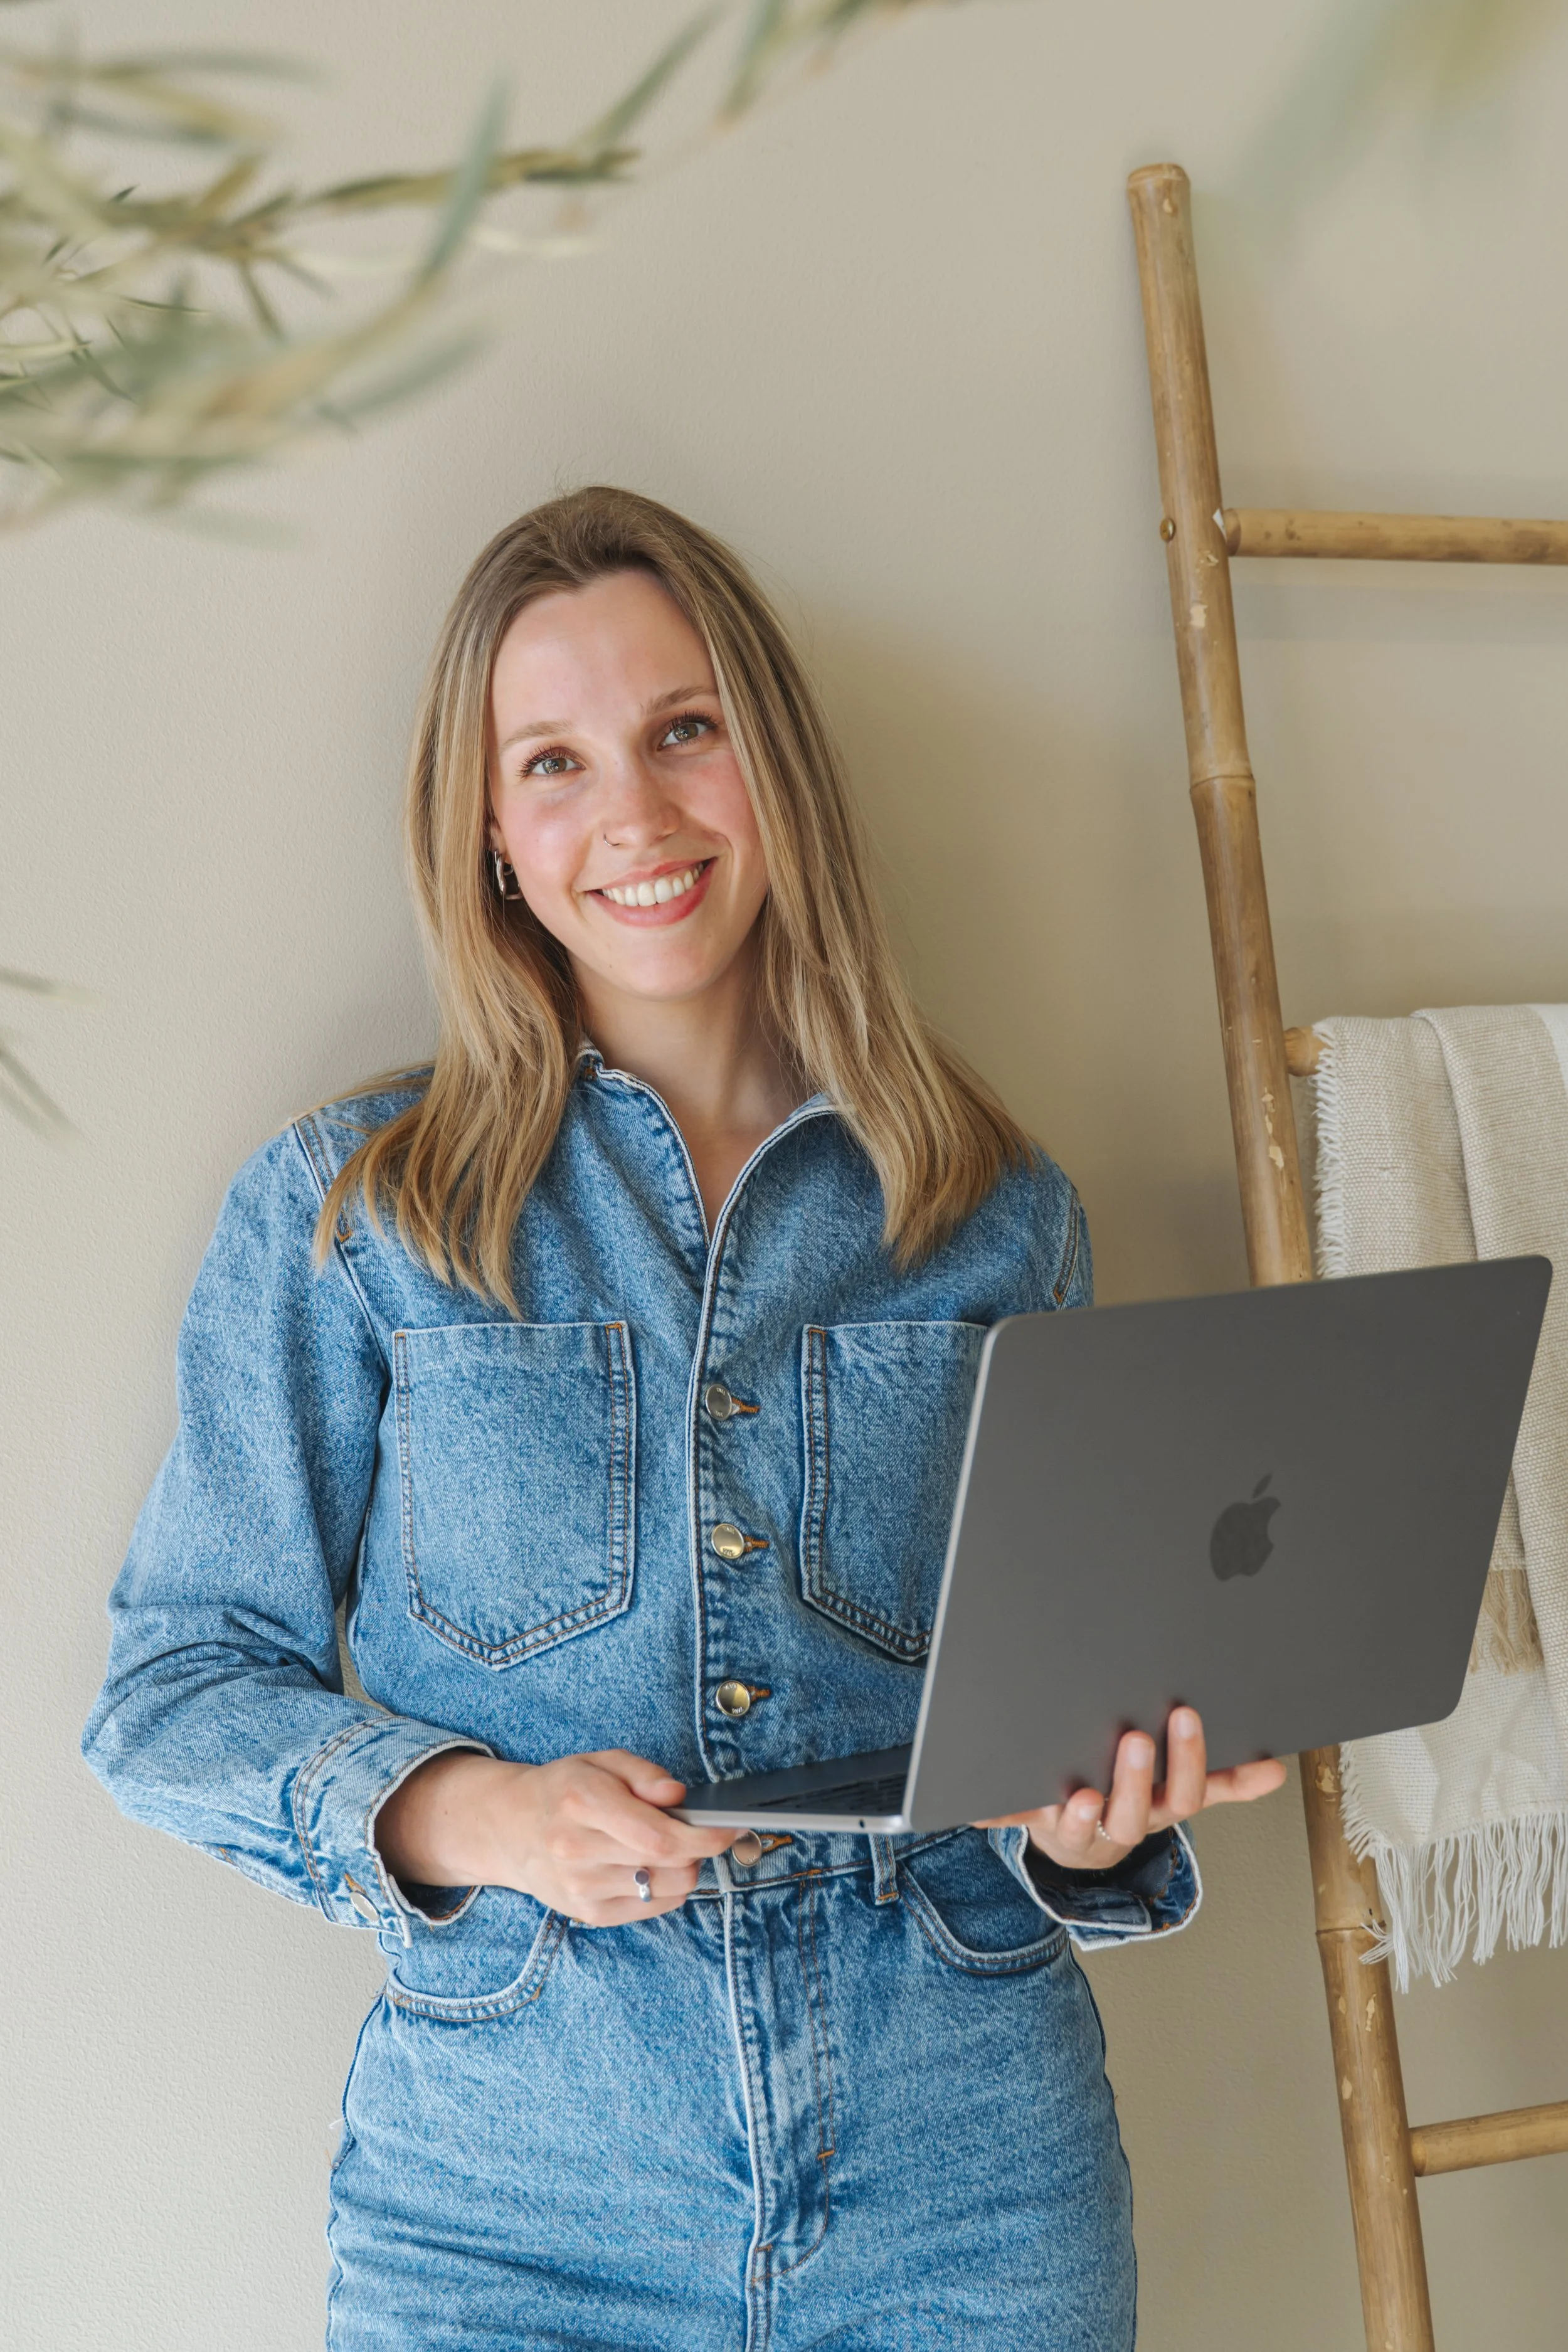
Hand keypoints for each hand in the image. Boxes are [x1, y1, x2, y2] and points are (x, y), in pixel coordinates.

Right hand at [373, 1747, 735, 1925]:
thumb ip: (643, 1773)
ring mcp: (581, 1890)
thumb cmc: (564, 1790)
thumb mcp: (601, 1761)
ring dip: (685, 1866)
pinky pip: (653, 1906)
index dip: (706, 1835)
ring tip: (671, 1845)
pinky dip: (666, 1886)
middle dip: (702, 1847)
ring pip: (667, 1887)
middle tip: (707, 1830)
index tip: (731, 1826)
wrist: (512, 1829)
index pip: (659, 1836)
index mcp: (581, 1804)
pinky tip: (652, 1866)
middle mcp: (577, 1851)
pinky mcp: (589, 1914)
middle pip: (669, 1864)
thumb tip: (678, 1796)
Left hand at [975, 1707, 1286, 1872]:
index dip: (1189, 1760)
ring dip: (1082, 1812)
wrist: (1079, 1841)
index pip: (1186, 1792)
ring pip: (1081, 1826)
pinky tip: (980, 1804)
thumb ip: (1225, 1780)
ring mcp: (1077, 1826)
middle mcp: (1121, 1822)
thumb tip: (1274, 1768)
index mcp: (1160, 1807)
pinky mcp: (1035, 1823)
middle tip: (1136, 1739)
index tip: (1185, 1715)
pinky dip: (996, 1813)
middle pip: (1134, 1813)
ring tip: (1083, 1793)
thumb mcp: (1180, 1789)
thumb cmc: (1132, 1798)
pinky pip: (1014, 1820)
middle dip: (1136, 1779)